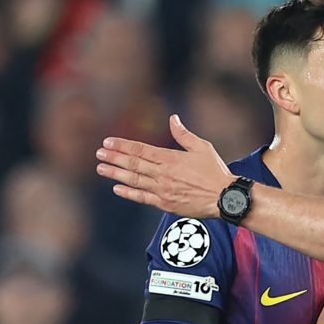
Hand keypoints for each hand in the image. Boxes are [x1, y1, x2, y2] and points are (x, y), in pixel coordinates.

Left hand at [95, 114, 233, 218]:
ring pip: (134, 180)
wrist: (224, 197)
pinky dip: (128, 193)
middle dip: (114, 158)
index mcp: (171, 158)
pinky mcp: (165, 204)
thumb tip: (173, 119)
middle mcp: (163, 174)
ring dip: (115, 173)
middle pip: (133, 164)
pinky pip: (142, 198)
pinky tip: (117, 188)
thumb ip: (184, 134)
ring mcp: (163, 190)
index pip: (141, 150)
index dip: (123, 145)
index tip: (108, 142)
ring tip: (101, 168)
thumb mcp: (202, 148)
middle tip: (99, 153)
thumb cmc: (215, 172)